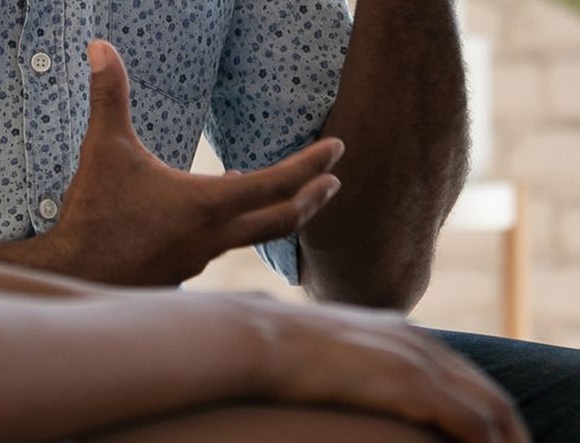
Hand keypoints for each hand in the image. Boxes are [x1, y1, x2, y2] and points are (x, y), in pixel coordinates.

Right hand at [46, 39, 341, 285]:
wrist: (77, 275)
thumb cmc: (95, 213)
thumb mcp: (104, 146)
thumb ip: (109, 95)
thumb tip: (101, 45)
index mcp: (207, 204)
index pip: (275, 183)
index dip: (310, 163)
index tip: (338, 148)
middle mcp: (215, 236)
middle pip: (283, 220)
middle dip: (313, 197)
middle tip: (335, 180)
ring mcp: (202, 258)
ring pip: (255, 235)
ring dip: (279, 213)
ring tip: (287, 195)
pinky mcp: (185, 269)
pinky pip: (226, 246)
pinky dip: (240, 226)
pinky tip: (221, 214)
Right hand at [235, 292, 529, 442]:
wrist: (254, 334)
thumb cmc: (273, 346)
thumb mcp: (324, 350)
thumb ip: (349, 359)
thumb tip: (336, 375)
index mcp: (399, 330)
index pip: (464, 376)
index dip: (485, 414)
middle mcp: (415, 338)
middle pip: (488, 392)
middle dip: (508, 434)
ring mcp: (414, 356)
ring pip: (492, 410)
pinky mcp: (409, 380)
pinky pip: (472, 424)